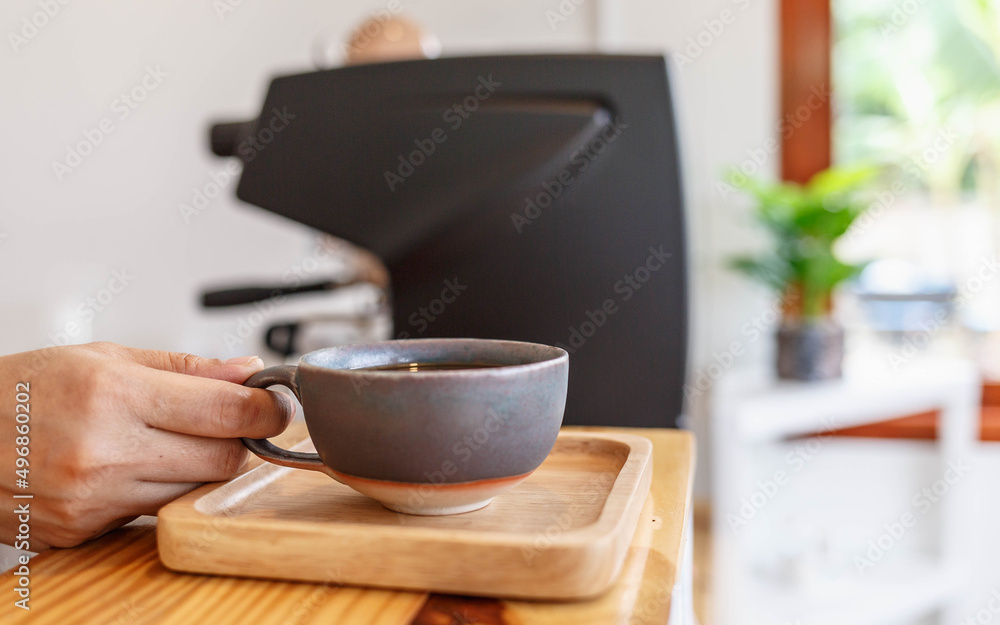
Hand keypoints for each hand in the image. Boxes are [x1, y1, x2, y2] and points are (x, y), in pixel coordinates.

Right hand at [0, 342, 293, 549]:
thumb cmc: (23, 390)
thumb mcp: (103, 356)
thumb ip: (184, 368)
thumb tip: (247, 372)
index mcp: (113, 395)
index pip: (227, 412)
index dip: (266, 408)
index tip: (277, 404)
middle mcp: (105, 451)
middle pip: (222, 459)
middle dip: (239, 440)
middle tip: (229, 421)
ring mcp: (95, 498)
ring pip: (193, 490)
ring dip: (199, 467)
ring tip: (166, 439)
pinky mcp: (86, 530)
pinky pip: (154, 512)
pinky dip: (160, 490)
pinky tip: (134, 466)